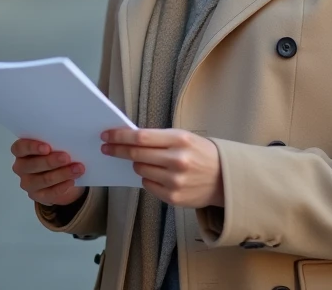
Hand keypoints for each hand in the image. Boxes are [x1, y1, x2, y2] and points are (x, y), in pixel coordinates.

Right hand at [11, 139, 86, 207]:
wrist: (61, 176)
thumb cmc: (56, 154)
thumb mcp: (56, 145)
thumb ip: (60, 140)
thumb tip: (78, 137)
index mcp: (21, 151)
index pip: (20, 148)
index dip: (32, 147)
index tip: (47, 147)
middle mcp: (21, 167)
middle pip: (32, 165)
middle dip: (51, 161)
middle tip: (67, 158)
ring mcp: (27, 183)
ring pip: (43, 179)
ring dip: (62, 174)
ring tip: (77, 169)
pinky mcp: (37, 195)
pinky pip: (49, 193)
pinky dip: (62, 187)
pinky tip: (71, 181)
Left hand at [101, 128, 223, 208]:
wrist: (225, 179)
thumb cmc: (202, 154)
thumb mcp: (185, 138)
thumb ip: (160, 138)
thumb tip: (129, 138)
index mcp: (180, 140)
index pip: (141, 137)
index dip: (120, 136)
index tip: (106, 135)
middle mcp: (177, 160)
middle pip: (136, 154)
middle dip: (118, 150)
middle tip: (106, 147)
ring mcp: (175, 180)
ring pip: (140, 170)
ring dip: (137, 165)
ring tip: (146, 161)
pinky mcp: (173, 197)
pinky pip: (148, 185)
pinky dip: (147, 179)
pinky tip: (158, 175)